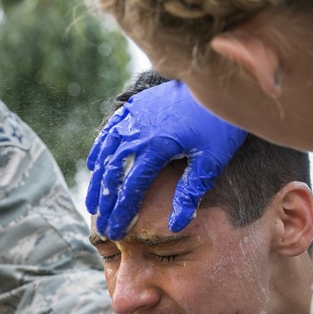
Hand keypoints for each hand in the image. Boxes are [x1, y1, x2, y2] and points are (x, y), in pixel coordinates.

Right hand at [85, 80, 246, 239]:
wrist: (217, 82)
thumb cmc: (219, 124)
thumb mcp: (211, 161)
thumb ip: (191, 192)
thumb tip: (176, 224)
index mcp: (156, 147)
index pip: (131, 188)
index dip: (121, 213)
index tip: (115, 232)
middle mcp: (138, 132)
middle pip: (113, 174)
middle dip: (106, 204)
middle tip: (103, 226)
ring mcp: (134, 118)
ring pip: (106, 154)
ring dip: (98, 181)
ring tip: (93, 204)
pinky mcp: (135, 108)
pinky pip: (110, 132)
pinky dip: (100, 150)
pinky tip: (94, 165)